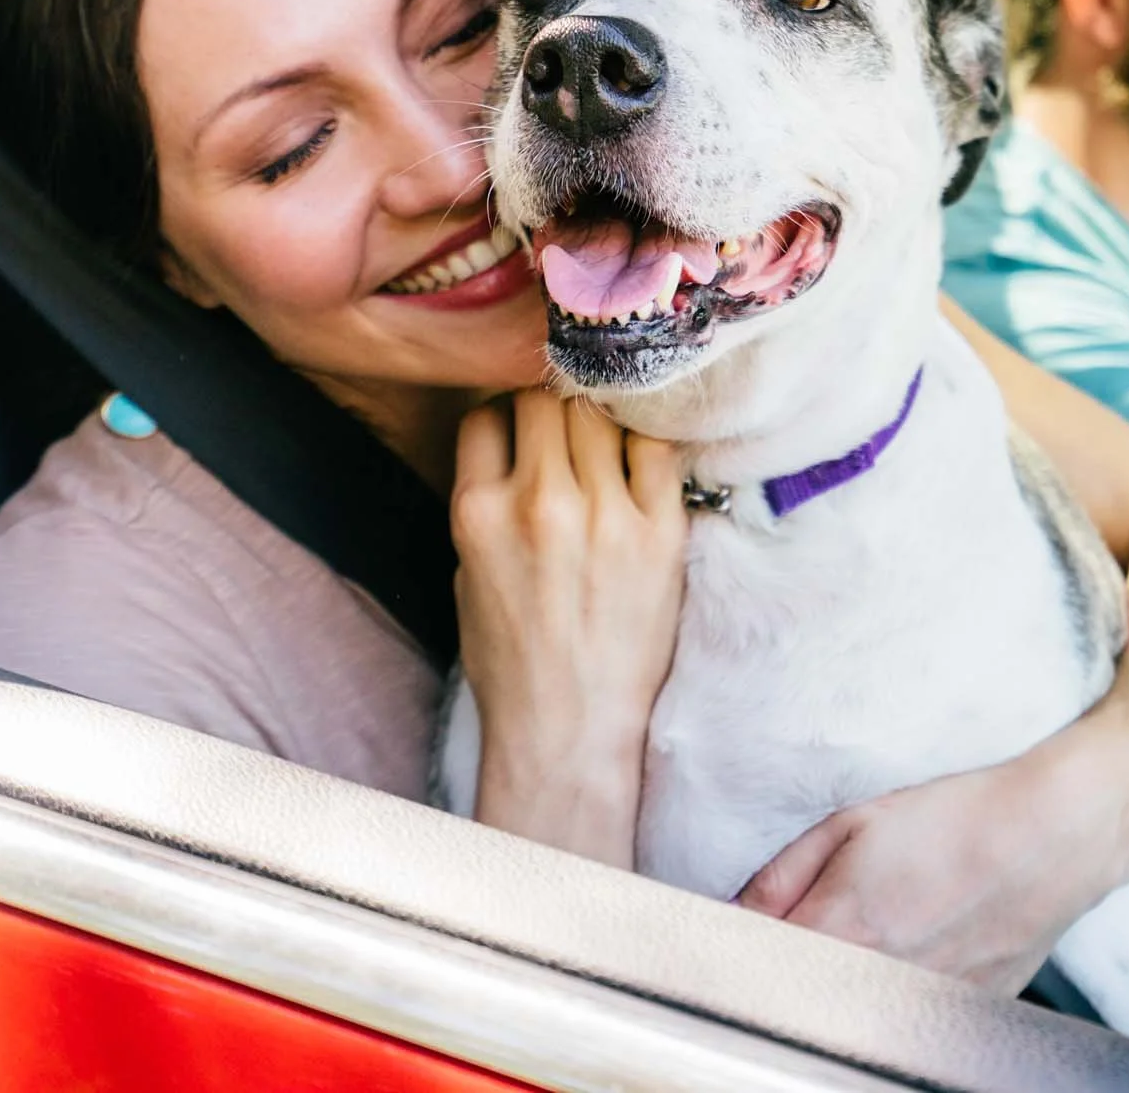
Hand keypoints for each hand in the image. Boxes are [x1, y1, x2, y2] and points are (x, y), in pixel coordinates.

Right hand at [453, 390, 687, 864]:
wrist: (568, 728)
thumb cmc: (512, 659)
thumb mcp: (467, 571)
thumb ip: (486, 499)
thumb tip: (514, 441)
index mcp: (479, 512)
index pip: (488, 413)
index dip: (506, 415)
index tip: (523, 428)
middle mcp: (539, 504)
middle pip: (546, 400)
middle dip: (553, 407)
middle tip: (569, 429)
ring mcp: (605, 515)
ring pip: (601, 413)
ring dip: (600, 419)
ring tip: (607, 444)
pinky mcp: (661, 531)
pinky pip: (658, 448)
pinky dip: (647, 443)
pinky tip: (642, 460)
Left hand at [736, 740, 1128, 993]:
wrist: (1050, 837)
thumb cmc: (955, 821)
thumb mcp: (852, 824)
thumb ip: (781, 877)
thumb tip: (734, 915)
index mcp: (835, 932)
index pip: (754, 967)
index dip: (748, 946)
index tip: (751, 929)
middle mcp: (872, 983)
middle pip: (802, 993)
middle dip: (799, 959)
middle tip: (833, 915)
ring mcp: (917, 1008)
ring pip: (852, 1008)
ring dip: (849, 974)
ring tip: (891, 922)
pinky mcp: (956, 1018)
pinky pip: (903, 1013)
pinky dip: (897, 987)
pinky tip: (925, 941)